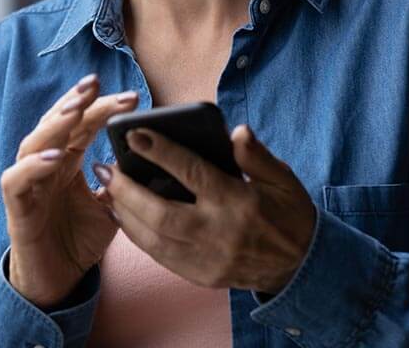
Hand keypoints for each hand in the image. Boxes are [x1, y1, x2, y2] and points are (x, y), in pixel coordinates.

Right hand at [0, 75, 137, 307]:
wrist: (59, 282)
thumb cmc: (81, 239)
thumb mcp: (113, 206)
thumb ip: (124, 180)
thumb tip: (150, 156)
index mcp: (68, 158)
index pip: (83, 122)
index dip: (102, 106)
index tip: (130, 97)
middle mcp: (46, 164)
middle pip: (57, 122)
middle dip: (76, 100)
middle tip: (96, 83)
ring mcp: (29, 182)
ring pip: (34, 142)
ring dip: (54, 124)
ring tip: (76, 110)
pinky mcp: (17, 207)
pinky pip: (17, 179)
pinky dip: (34, 165)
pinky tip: (56, 155)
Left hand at [94, 124, 315, 294]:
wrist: (300, 266)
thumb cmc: (289, 214)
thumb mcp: (283, 178)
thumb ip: (256, 155)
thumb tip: (236, 131)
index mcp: (237, 202)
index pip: (192, 173)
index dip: (162, 153)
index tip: (136, 136)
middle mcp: (218, 233)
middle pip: (161, 213)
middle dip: (128, 190)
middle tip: (107, 168)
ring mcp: (207, 259)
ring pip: (155, 239)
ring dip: (126, 214)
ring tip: (109, 190)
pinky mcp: (201, 276)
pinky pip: (161, 257)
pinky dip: (139, 237)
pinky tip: (126, 218)